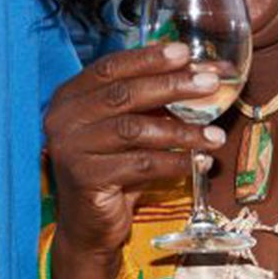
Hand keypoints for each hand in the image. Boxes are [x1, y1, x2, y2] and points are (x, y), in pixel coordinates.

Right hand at [44, 39, 224, 260]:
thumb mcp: (130, 128)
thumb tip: (205, 74)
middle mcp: (63, 118)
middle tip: (210, 84)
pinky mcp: (85, 178)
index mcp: (69, 97)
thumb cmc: (114, 170)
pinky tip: (198, 162)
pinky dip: (175, 162)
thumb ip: (154, 101)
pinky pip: (140, 164)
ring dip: (181, 130)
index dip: (148, 58)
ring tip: (214, 135)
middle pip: (123, 94)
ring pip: (134, 129)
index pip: (110, 67)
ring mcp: (70, 148)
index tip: (184, 52)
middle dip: (172, 86)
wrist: (90, 226)